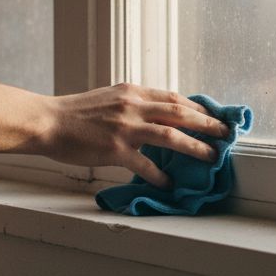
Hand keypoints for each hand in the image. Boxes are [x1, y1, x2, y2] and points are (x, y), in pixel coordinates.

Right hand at [43, 83, 230, 188]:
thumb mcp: (109, 97)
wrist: (48, 121)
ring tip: (212, 157)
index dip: (198, 107)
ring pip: (170, 135)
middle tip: (227, 133)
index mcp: (133, 92)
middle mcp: (133, 106)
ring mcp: (125, 128)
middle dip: (208, 124)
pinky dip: (160, 175)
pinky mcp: (115, 149)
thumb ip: (133, 103)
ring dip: (195, 147)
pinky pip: (145, 165)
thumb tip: (156, 113)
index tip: (214, 116)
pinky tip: (170, 183)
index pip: (174, 97)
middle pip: (180, 112)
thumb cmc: (75, 112)